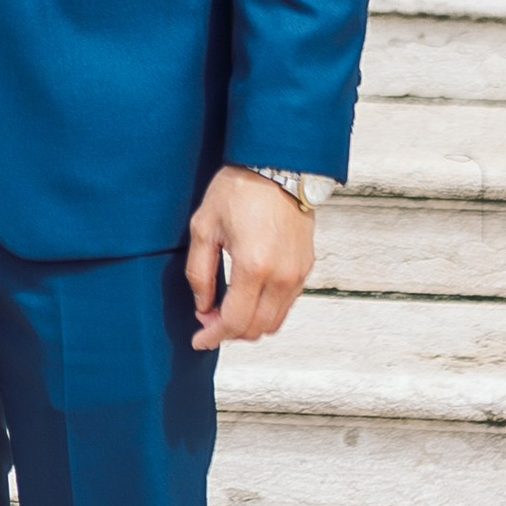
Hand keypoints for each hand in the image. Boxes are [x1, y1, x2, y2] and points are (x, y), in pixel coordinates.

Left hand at [185, 168, 317, 354]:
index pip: (235, 322)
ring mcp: (298, 273)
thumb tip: (202, 306)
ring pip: (275, 321)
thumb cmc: (239, 189)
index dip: (213, 336)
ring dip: (250, 324)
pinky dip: (266, 310)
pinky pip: (286, 304)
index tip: (199, 339)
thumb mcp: (204, 227)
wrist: (278, 166)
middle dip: (230, 333)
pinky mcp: (305, 266)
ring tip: (227, 311)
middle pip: (257, 329)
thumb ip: (200, 273)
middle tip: (209, 323)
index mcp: (254, 267)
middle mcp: (281, 276)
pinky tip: (249, 297)